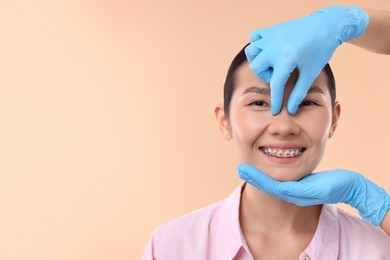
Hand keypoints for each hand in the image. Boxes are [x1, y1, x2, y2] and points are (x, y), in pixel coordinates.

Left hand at [238, 164, 389, 225]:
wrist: (350, 186)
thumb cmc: (335, 185)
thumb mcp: (315, 187)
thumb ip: (297, 189)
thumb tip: (279, 189)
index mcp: (292, 193)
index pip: (268, 185)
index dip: (255, 177)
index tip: (241, 169)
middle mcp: (292, 191)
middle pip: (268, 184)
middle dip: (253, 176)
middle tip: (239, 167)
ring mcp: (296, 187)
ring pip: (273, 181)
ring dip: (260, 175)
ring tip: (248, 166)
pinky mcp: (301, 182)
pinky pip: (282, 178)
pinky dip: (272, 173)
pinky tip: (268, 166)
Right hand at [245, 6, 368, 113]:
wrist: (327, 25)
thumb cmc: (320, 50)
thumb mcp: (311, 73)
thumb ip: (298, 92)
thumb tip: (290, 109)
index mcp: (287, 58)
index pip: (275, 85)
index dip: (275, 100)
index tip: (275, 110)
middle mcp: (275, 46)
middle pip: (257, 68)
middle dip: (265, 76)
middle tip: (278, 75)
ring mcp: (272, 36)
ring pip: (252, 52)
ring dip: (258, 61)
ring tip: (271, 63)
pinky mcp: (272, 29)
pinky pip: (254, 36)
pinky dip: (257, 45)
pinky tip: (268, 50)